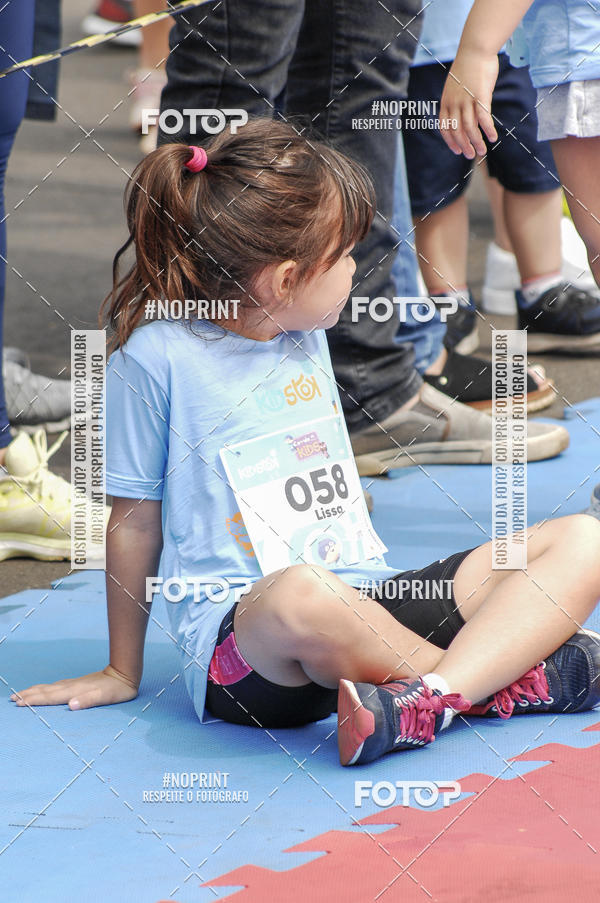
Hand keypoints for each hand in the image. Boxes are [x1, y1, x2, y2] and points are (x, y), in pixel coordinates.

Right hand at [10, 666, 137, 710]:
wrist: (124, 673)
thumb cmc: (116, 689)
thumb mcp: (105, 697)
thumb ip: (88, 700)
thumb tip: (71, 705)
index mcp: (74, 692)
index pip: (50, 697)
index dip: (34, 700)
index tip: (19, 702)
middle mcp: (71, 687)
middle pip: (45, 691)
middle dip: (28, 695)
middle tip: (12, 699)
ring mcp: (73, 684)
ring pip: (48, 688)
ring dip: (33, 691)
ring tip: (20, 694)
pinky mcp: (77, 684)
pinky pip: (54, 687)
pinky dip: (44, 689)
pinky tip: (43, 690)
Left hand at [440, 50, 498, 157]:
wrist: (475, 48)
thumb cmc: (468, 67)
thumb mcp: (456, 87)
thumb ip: (458, 102)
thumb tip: (465, 116)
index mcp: (446, 101)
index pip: (445, 128)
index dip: (451, 142)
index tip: (457, 151)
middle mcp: (454, 103)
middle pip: (457, 131)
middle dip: (464, 146)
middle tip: (472, 155)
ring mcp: (466, 99)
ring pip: (470, 127)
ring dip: (477, 142)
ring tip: (483, 151)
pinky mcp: (480, 95)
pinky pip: (483, 118)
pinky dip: (488, 130)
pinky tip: (493, 138)